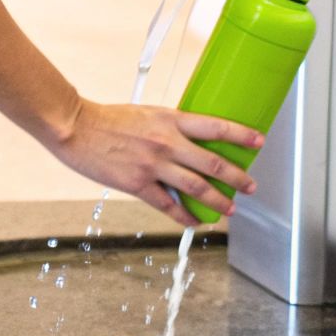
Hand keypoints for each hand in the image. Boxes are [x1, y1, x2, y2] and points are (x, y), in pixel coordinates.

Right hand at [46, 99, 263, 226]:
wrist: (76, 127)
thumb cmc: (108, 118)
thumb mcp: (146, 114)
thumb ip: (168, 127)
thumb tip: (187, 141)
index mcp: (170, 120)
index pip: (215, 126)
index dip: (241, 134)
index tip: (259, 141)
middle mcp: (167, 142)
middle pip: (212, 162)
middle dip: (236, 176)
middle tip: (250, 185)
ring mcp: (153, 165)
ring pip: (196, 187)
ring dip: (217, 200)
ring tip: (230, 208)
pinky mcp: (137, 184)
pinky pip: (168, 205)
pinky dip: (184, 216)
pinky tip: (194, 222)